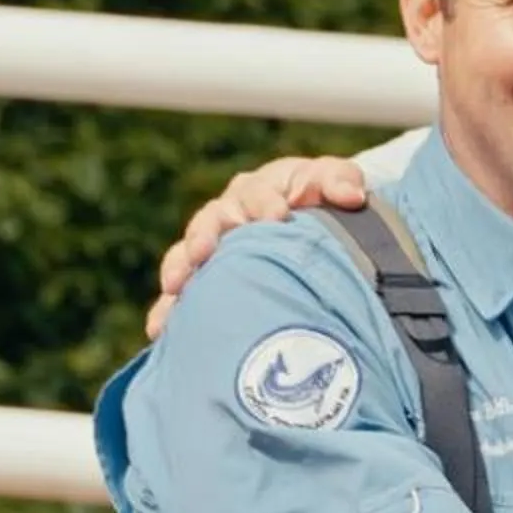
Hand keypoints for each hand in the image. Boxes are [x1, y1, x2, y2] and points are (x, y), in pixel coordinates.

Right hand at [146, 156, 371, 338]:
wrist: (318, 230)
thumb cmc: (324, 202)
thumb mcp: (334, 184)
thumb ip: (341, 181)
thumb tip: (351, 196)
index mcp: (258, 189)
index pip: (254, 193)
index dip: (264, 204)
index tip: (278, 217)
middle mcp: (227, 216)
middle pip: (210, 222)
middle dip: (207, 236)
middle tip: (205, 252)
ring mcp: (213, 249)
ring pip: (187, 256)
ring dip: (180, 270)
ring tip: (176, 287)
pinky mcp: (205, 282)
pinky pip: (180, 296)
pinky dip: (168, 311)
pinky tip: (160, 331)